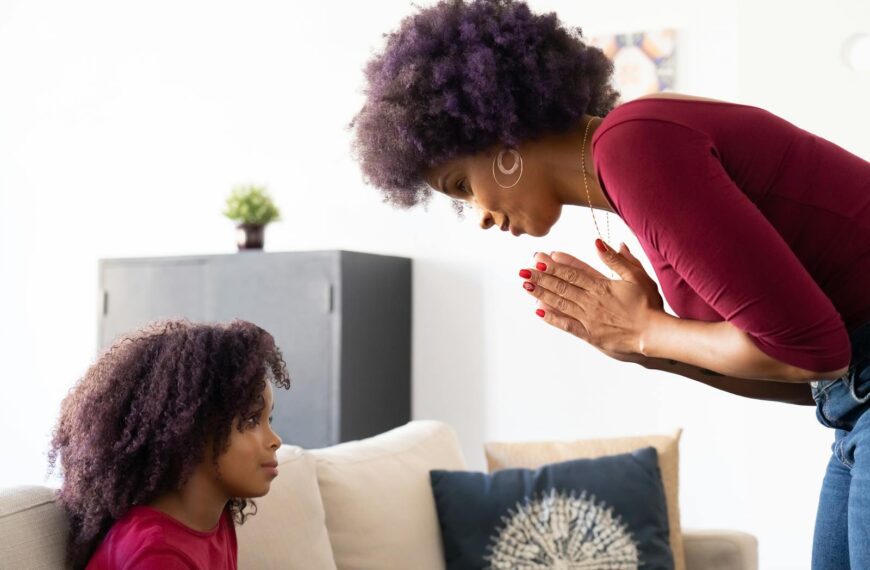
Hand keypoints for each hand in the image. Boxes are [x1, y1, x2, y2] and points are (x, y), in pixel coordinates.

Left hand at [519, 240, 665, 355]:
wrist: (653, 334)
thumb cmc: (648, 305)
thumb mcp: (637, 276)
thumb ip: (617, 259)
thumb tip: (600, 242)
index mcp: (601, 285)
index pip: (573, 271)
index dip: (555, 264)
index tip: (541, 257)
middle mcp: (590, 300)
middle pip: (561, 285)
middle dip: (541, 276)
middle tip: (524, 269)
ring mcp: (588, 318)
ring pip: (560, 302)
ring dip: (541, 293)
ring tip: (526, 285)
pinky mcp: (589, 334)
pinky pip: (566, 324)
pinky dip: (551, 317)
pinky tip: (539, 311)